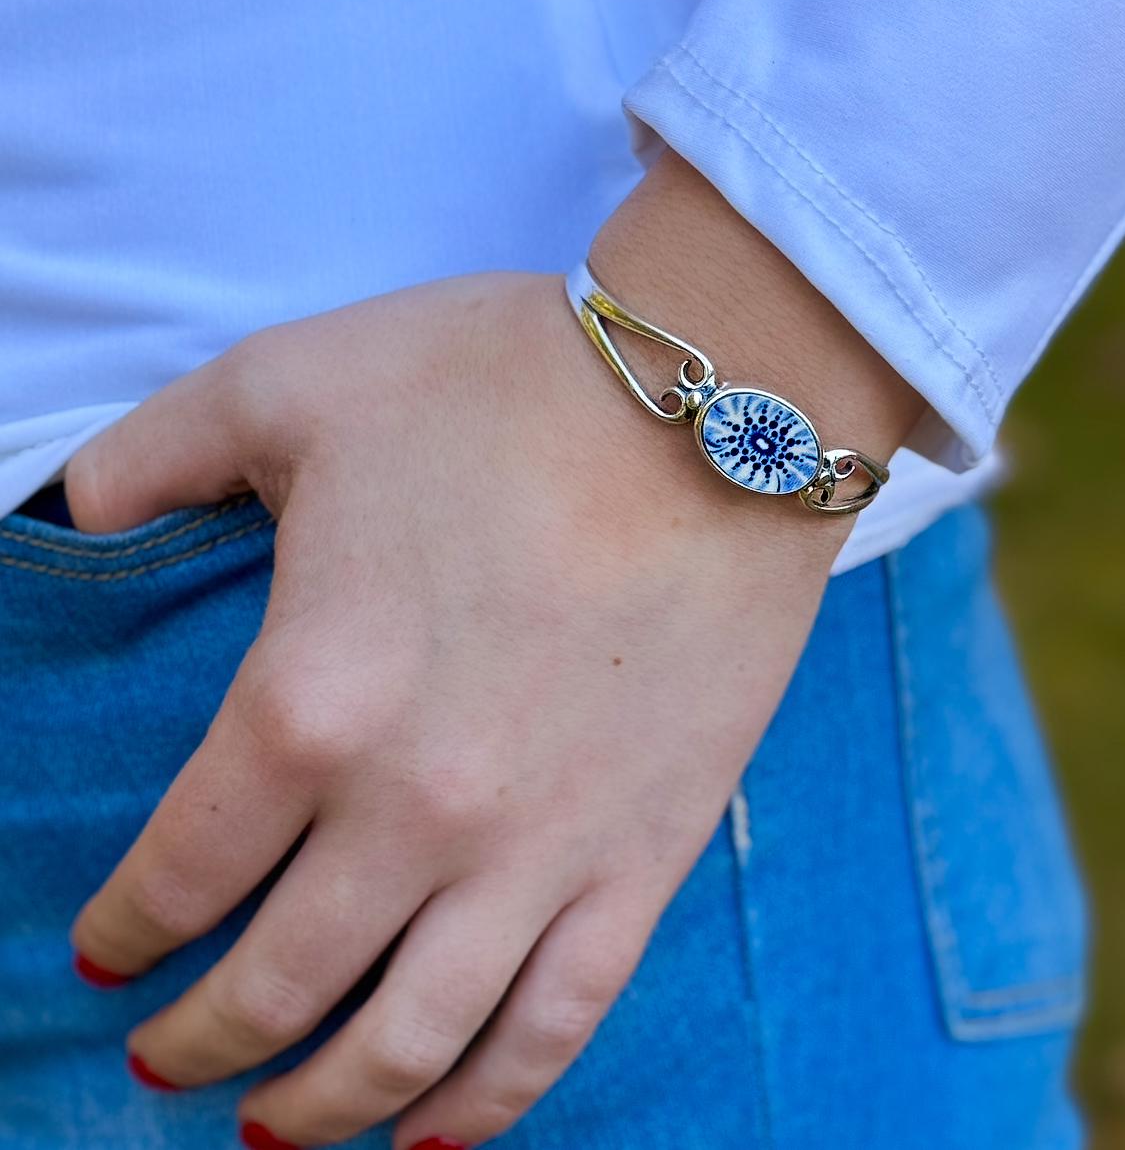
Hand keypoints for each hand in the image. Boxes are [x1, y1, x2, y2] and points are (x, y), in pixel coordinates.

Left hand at [67, 153, 922, 1147]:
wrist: (722, 410)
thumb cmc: (508, 383)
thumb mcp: (293, 381)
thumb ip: (152, 453)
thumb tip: (71, 512)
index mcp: (310, 701)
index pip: (179, 870)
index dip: (126, 926)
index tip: (106, 951)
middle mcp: (416, 811)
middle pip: (277, 985)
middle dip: (197, 1046)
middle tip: (161, 1063)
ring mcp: (539, 851)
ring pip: (409, 1042)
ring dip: (323, 1109)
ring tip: (274, 1132)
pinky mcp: (643, 858)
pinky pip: (555, 1025)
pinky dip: (486, 1103)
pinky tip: (436, 1133)